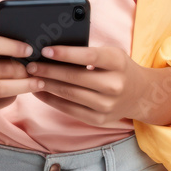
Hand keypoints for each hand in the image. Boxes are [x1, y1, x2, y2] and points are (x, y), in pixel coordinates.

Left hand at [25, 44, 146, 127]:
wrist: (140, 94)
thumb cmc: (118, 68)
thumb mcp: (111, 54)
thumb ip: (87, 52)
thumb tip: (52, 51)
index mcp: (117, 62)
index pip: (89, 56)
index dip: (65, 54)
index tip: (45, 50)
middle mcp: (114, 84)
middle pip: (75, 78)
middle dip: (49, 71)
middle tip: (30, 65)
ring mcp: (107, 105)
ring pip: (70, 94)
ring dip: (46, 85)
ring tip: (31, 77)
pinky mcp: (99, 119)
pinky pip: (70, 110)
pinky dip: (51, 100)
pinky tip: (39, 92)